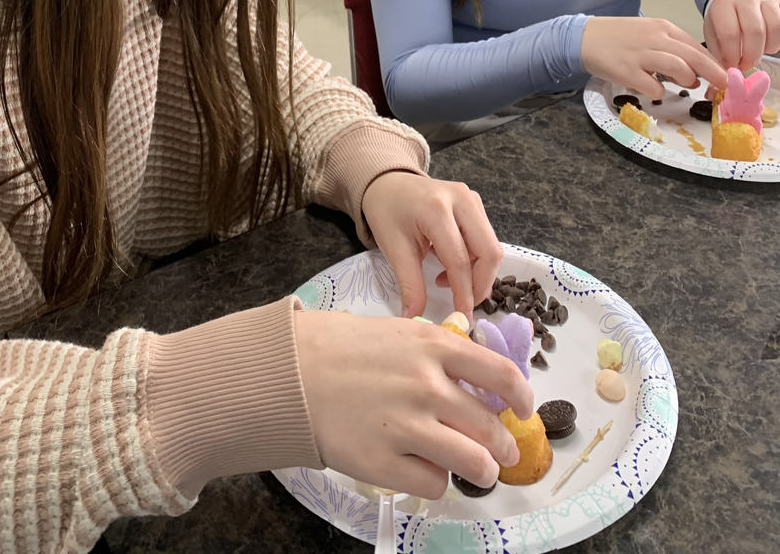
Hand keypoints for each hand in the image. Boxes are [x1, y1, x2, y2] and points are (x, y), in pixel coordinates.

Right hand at [294, 309, 533, 498]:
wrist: (290, 371)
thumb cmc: (341, 347)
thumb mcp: (398, 331)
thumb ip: (438, 352)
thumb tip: (474, 379)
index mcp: (434, 346)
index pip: (501, 375)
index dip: (522, 396)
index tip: (524, 408)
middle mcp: (428, 386)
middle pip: (491, 426)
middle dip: (504, 446)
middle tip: (503, 452)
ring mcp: (408, 426)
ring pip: (473, 462)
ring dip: (482, 470)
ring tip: (478, 471)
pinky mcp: (384, 463)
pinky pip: (434, 483)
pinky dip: (437, 480)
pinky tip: (425, 469)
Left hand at [360, 172, 500, 320]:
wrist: (388, 183)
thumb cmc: (387, 213)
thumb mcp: (394, 249)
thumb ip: (410, 285)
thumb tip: (414, 320)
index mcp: (436, 209)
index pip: (459, 259)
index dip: (464, 292)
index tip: (462, 317)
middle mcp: (461, 199)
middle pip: (489, 251)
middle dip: (481, 284)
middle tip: (465, 304)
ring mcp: (471, 198)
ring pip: (491, 245)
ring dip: (478, 272)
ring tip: (449, 282)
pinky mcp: (475, 202)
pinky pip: (486, 237)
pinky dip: (475, 258)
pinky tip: (451, 265)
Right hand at [581, 16, 725, 99]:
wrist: (583, 37)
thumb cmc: (617, 37)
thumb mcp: (647, 33)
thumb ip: (671, 48)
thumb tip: (694, 73)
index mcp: (662, 28)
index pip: (696, 46)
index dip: (714, 63)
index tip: (724, 75)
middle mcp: (654, 39)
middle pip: (694, 57)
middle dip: (714, 73)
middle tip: (724, 85)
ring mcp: (640, 55)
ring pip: (678, 68)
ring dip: (687, 80)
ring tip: (684, 84)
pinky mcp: (627, 72)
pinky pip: (654, 87)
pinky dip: (658, 92)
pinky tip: (652, 89)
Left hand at [703, 0, 779, 71]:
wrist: (733, 9)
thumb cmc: (723, 25)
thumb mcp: (714, 38)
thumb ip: (720, 54)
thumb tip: (730, 74)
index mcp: (723, 6)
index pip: (729, 33)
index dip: (732, 55)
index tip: (732, 66)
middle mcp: (745, 0)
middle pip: (755, 31)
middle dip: (751, 55)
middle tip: (745, 65)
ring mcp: (765, 1)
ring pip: (774, 27)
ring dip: (767, 48)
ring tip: (756, 53)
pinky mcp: (779, 6)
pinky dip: (777, 41)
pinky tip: (767, 46)